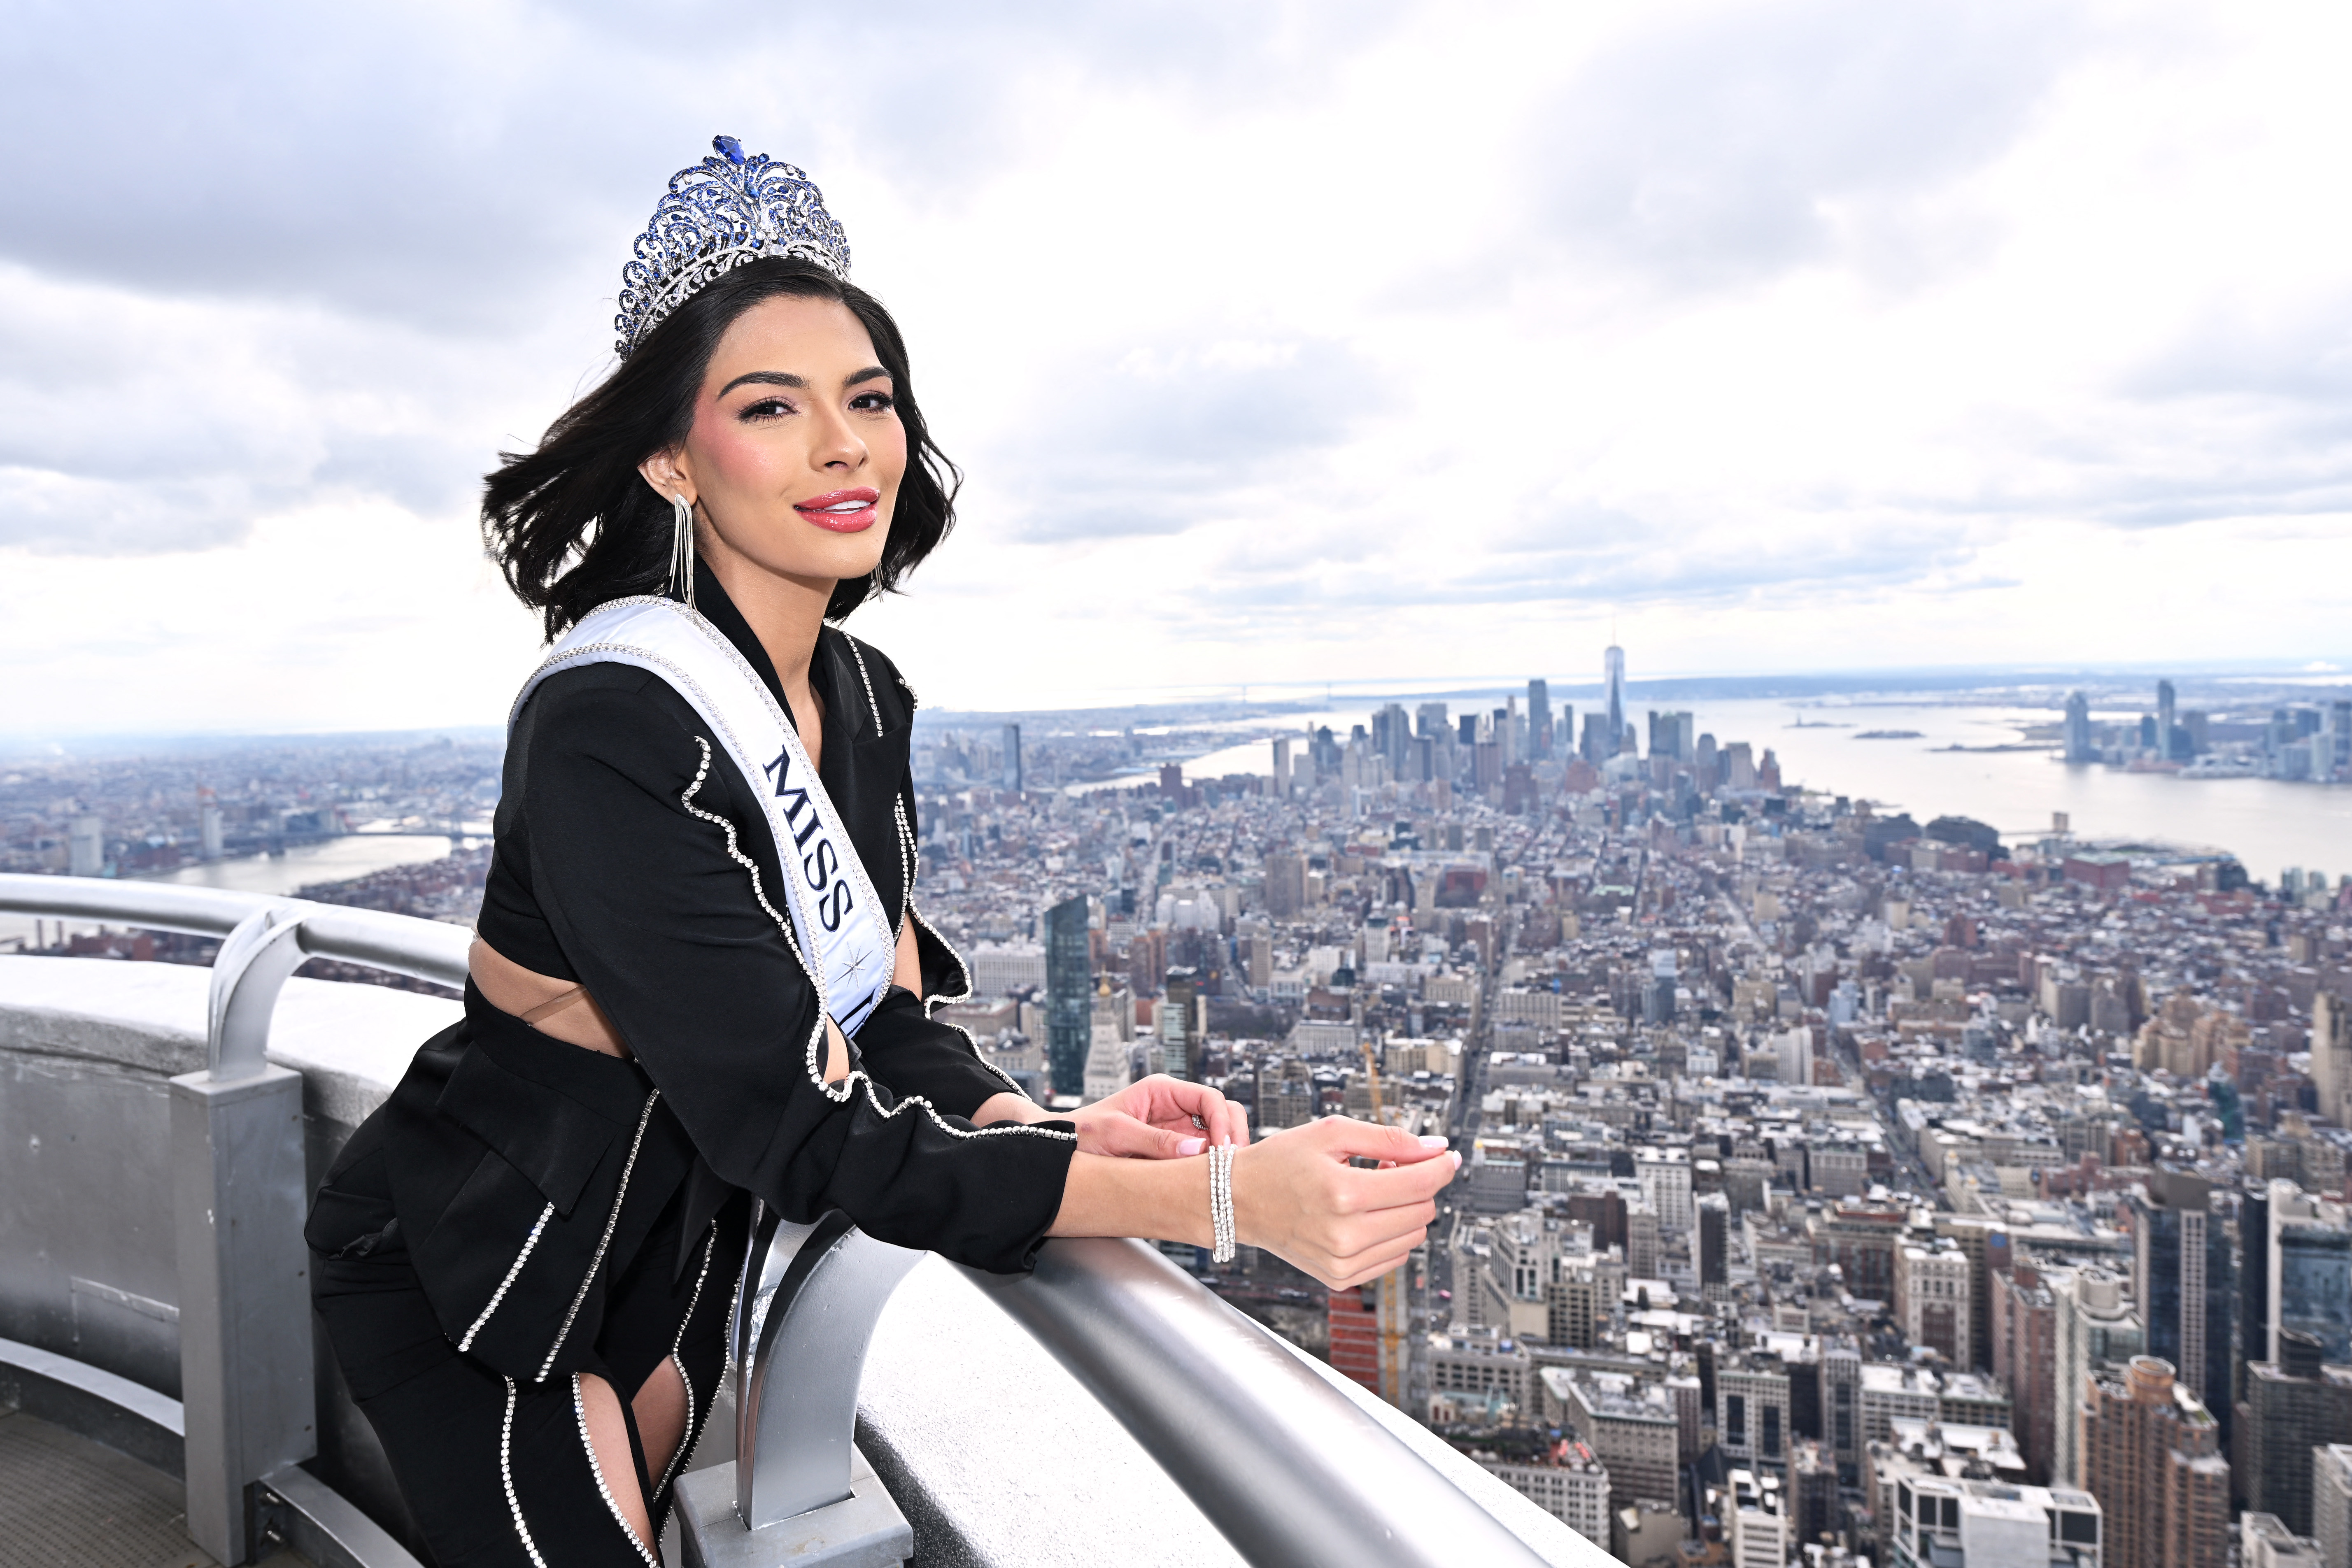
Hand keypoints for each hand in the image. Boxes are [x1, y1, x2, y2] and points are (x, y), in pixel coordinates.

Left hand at [1068, 1074, 1248, 1158]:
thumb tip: (1197, 1149)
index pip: (1208, 1097)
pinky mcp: (1175, 1150)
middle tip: (1231, 1165)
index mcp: (1162, 1091)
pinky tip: (1210, 1180)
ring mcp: (1177, 1129)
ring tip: (1223, 1176)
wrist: (1064, 1149)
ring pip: (1217, 1134)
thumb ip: (1155, 1141)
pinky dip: (1211, 1165)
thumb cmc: (1085, 1133)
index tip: (1222, 1148)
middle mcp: (1175, 1107)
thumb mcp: (1117, 1133)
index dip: (1222, 1120)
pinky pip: (1203, 1154)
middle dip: (1232, 1135)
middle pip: (1221, 1113)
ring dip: (1224, 1152)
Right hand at [1232, 1118, 1456, 1290]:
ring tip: (1371, 1190)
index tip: (1447, 1155)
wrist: (1238, 1202)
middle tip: (1388, 1166)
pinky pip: (1394, 1258)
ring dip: (1405, 1210)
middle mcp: (1345, 1234)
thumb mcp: (1331, 1133)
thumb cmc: (1280, 1162)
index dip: (1442, 1165)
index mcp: (1343, 1193)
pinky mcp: (1340, 1278)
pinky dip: (1390, 1234)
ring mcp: (1343, 1261)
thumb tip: (1436, 1148)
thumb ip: (1388, 1138)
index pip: (1421, 1183)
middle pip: (1423, 1211)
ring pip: (1414, 1236)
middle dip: (1417, 1184)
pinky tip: (1364, 1215)